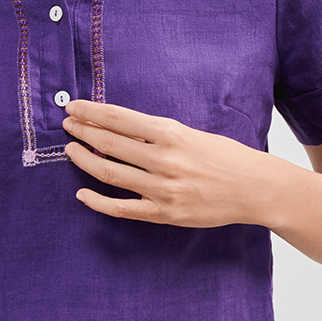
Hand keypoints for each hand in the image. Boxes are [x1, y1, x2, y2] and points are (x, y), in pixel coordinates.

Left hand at [62, 99, 284, 227]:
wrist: (254, 188)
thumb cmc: (226, 157)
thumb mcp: (192, 134)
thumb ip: (158, 134)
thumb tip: (120, 129)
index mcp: (171, 133)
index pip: (120, 118)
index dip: (92, 112)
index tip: (74, 107)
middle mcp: (164, 159)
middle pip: (109, 142)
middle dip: (83, 131)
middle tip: (67, 125)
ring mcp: (162, 188)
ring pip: (110, 172)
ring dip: (84, 159)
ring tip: (70, 150)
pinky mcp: (164, 213)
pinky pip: (122, 208)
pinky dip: (98, 201)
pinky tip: (82, 193)